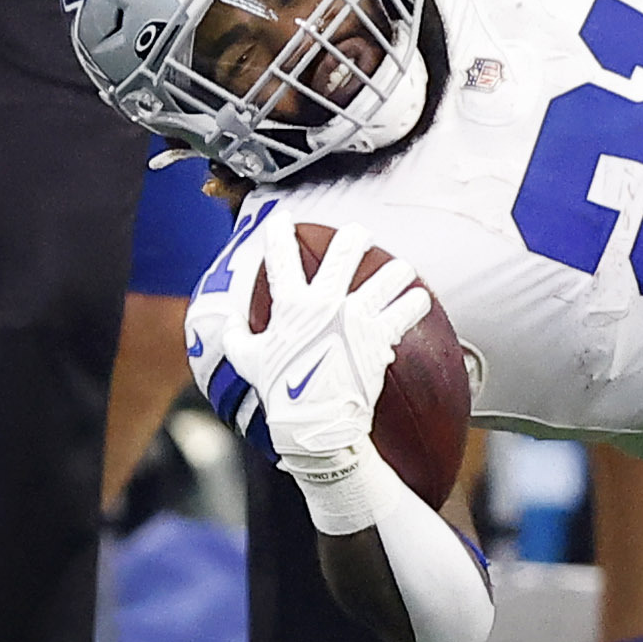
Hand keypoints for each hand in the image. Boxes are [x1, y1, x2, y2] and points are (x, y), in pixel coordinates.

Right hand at [222, 220, 429, 466]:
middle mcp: (326, 305)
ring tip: (402, 268)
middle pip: (343, 254)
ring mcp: (356, 318)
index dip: (278, 234)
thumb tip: (223, 322)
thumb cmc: (279, 392)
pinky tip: (419, 298)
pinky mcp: (379, 336)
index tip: (282, 218)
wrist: (314, 423)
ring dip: (397, 271)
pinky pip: (406, 311)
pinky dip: (414, 303)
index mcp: (291, 307)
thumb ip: (235, 337)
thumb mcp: (247, 361)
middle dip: (353, 237)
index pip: (281, 260)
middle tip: (359, 232)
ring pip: (386, 277)